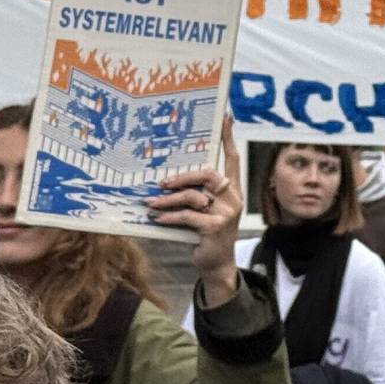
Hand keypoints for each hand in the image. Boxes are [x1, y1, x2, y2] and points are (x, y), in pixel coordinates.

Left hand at [149, 119, 242, 305]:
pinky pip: (187, 216)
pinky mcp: (215, 228)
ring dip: (168, 200)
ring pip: (193, 196)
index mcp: (232, 190)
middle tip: (163, 182)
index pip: (232, 159)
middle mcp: (233, 198)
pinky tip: (157, 218)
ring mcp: (226, 213)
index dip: (228, 138)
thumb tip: (168, 179)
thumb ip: (196, 194)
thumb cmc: (206, 234)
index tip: (226, 118)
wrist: (217, 265)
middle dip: (183, 176)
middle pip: (209, 174)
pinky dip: (169, 217)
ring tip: (151, 202)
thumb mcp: (205, 210)